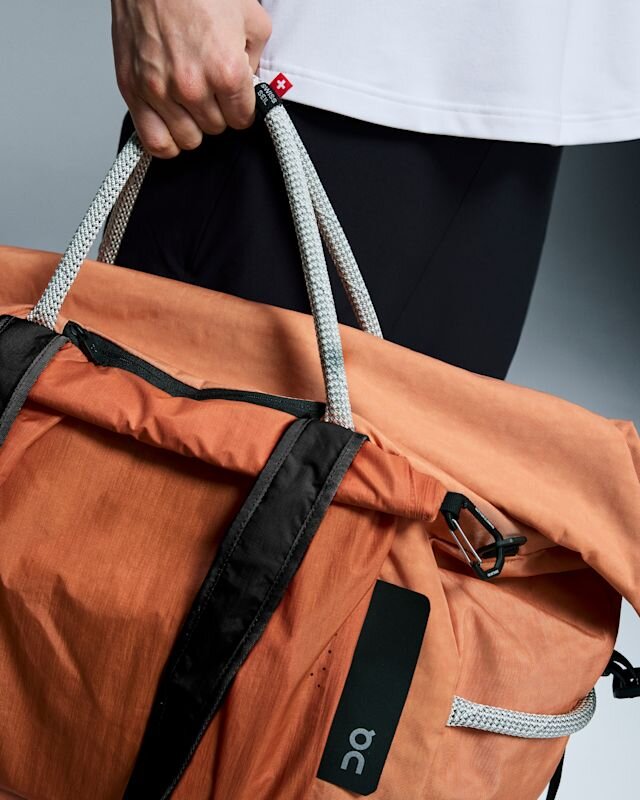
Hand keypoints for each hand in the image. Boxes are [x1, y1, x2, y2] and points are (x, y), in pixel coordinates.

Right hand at [111, 0, 271, 157]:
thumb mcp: (250, 17)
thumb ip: (255, 58)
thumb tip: (251, 84)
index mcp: (226, 72)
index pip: (243, 120)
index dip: (241, 108)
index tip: (235, 96)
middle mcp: (193, 87)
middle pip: (216, 129)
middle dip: (217, 111)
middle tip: (210, 87)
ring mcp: (160, 91)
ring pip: (188, 139)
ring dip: (192, 124)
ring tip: (189, 101)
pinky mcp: (133, 90)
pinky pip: (155, 142)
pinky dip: (166, 141)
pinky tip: (171, 126)